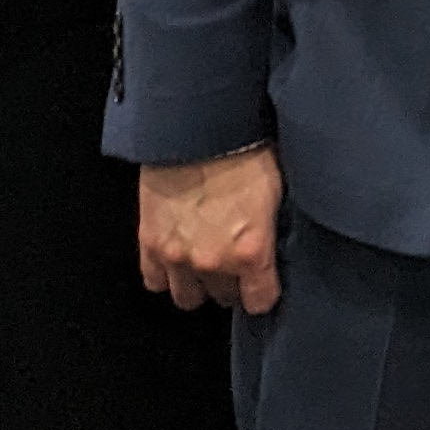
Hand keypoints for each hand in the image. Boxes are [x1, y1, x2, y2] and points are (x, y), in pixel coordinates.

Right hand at [136, 145, 284, 314]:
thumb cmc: (247, 148)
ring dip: (198, 283)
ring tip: (207, 263)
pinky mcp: (149, 242)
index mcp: (251, 250)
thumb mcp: (280, 190)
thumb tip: (279, 239)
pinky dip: (165, 272)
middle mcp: (213, 261)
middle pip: (223, 298)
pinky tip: (178, 256)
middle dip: (232, 285)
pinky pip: (153, 280)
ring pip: (186, 297)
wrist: (199, 128)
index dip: (264, 293)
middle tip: (236, 265)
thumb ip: (274, 227)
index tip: (265, 285)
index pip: (259, 301)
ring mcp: (177, 255)